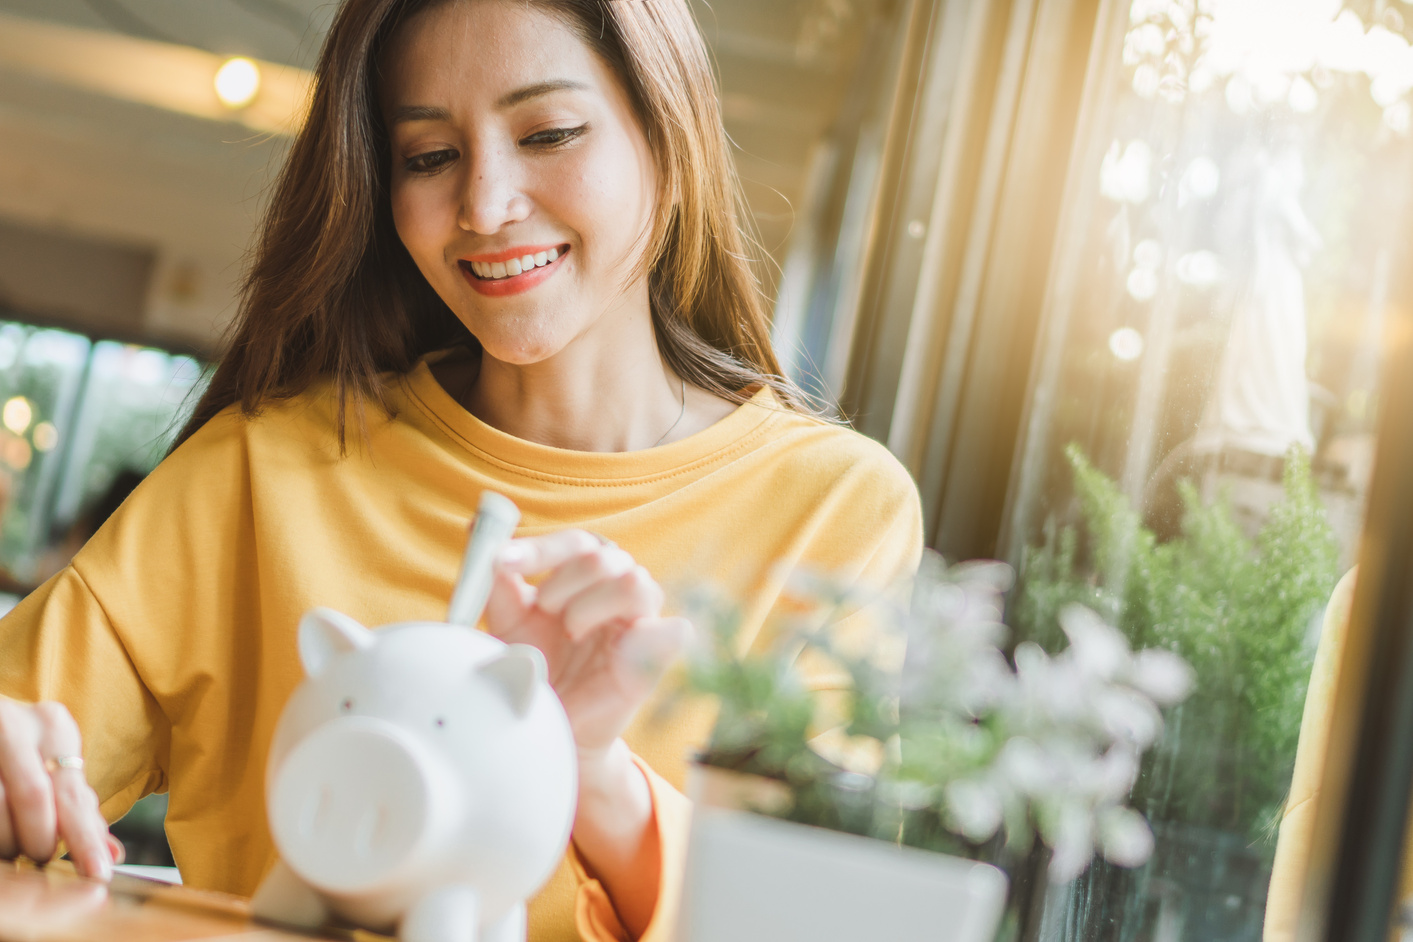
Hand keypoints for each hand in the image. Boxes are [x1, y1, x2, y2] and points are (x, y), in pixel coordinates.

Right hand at [0, 699, 120, 879]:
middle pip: (34, 799)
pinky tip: (0, 839)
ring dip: (8, 840)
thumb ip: (81, 809)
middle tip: (41, 858)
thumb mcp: (53, 769)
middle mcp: (17, 725)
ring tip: (13, 844)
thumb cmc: (18, 752)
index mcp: (55, 727)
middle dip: (39, 840)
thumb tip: (112, 854)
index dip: (86, 839)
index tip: (99, 872)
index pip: (74, 794)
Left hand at [485, 530, 689, 756]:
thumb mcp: (509, 622)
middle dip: (563, 580)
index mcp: (585, 573)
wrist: (548, 720)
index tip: (503, 561)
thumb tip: (482, 539)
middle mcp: (617, 587)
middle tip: (543, 608)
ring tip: (572, 630)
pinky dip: (652, 635)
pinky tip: (621, 649)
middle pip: (604, 556)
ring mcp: (641, 620)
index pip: (575, 543)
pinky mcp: (656, 657)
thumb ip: (499, 583)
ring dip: (592, 605)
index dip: (540, 549)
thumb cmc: (534, 664)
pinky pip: (675, 632)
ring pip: (634, 582)